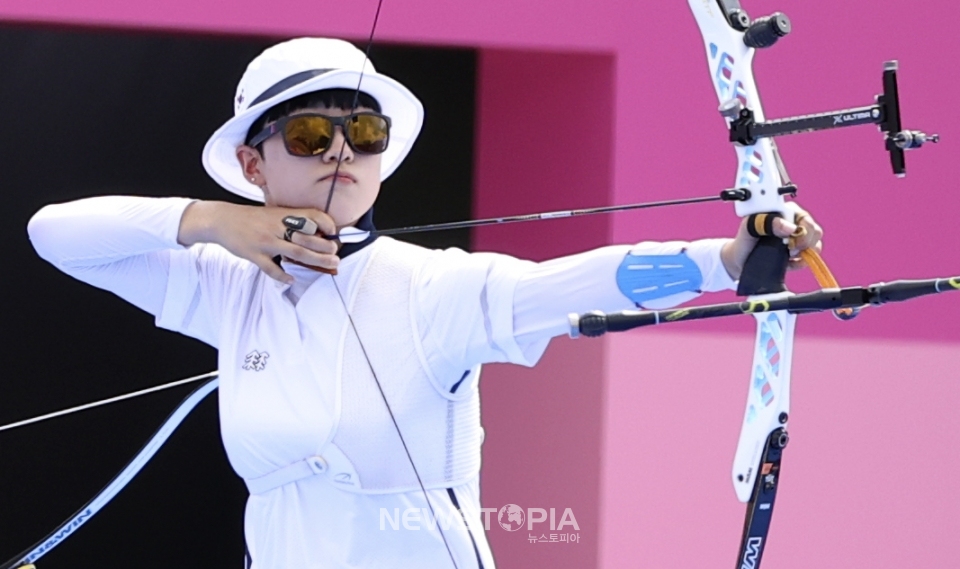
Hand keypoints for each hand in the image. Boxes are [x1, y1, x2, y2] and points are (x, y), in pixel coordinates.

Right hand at [178, 201, 338, 282]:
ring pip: (295, 252)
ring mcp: (265, 241)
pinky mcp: (254, 254)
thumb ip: (291, 222)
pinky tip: (291, 280)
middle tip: (337, 255)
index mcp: (283, 215)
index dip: (326, 223)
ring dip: (315, 260)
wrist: (222, 220)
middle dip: (325, 247)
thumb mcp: (272, 214)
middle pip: (307, 238)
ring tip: (330, 265)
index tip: (334, 233)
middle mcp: (276, 227)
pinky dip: (282, 275)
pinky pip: (270, 267)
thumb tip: (315, 233)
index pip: (311, 215)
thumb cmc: (250, 218)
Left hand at [721, 203, 823, 280]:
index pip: (804, 217)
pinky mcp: (798, 254)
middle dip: (804, 242)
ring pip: (815, 245)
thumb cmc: (744, 240)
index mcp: (785, 212)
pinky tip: (787, 262)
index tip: (789, 240)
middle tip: (789, 248)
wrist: (740, 260)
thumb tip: (790, 228)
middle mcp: (795, 223)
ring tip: (786, 254)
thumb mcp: (748, 228)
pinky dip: (799, 263)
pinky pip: (809, 259)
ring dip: (802, 253)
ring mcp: (798, 239)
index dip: (802, 229)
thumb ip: (765, 222)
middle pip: (815, 231)